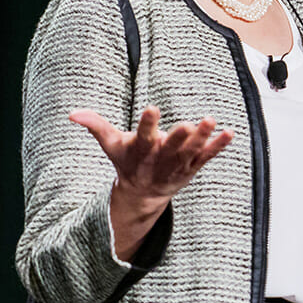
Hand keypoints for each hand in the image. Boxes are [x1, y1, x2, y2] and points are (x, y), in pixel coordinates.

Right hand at [70, 106, 232, 258]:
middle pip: (171, 147)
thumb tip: (72, 113)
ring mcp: (179, 164)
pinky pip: (208, 156)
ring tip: (211, 120)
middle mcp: (161, 158)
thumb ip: (95, 126)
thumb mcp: (110, 145)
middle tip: (186, 125)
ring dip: (203, 138)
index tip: (152, 108)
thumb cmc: (128, 161)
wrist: (143, 193)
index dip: (147, 123)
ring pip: (192, 151)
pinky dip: (219, 146)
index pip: (143, 136)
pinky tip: (230, 132)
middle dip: (177, 138)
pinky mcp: (193, 166)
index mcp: (141, 150)